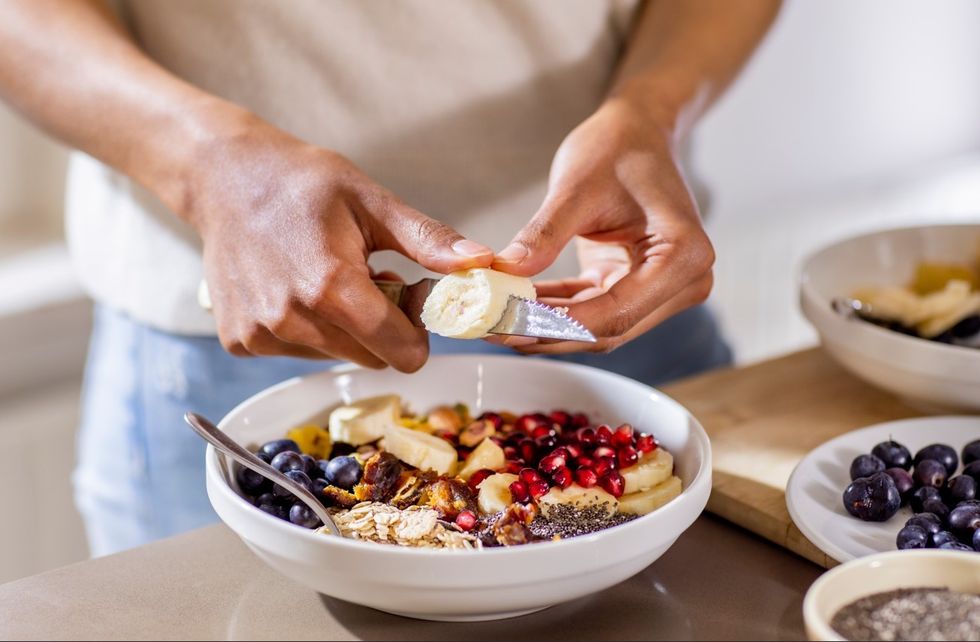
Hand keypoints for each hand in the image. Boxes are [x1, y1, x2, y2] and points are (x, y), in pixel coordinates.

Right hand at [189, 115, 492, 370]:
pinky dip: (308, 329)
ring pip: (336, 356)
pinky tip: (296, 287)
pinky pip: (298, 352)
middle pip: (371, 358)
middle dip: (383, 328)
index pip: (401, 351)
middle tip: (372, 280)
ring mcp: (261, 334)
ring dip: (345, 329)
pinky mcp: (240, 341)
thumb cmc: (301, 182)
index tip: (411, 298)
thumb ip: (428, 241)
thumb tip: (482, 264)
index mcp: (330, 287)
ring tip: (330, 278)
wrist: (224, 177)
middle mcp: (291, 319)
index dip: (418, 332)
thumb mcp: (372, 201)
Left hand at [492, 98, 713, 353]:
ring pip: (598, 328)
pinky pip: (592, 311)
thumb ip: (543, 234)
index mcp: (683, 255)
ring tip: (494, 322)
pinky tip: (514, 307)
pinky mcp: (638, 288)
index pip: (615, 311)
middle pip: (608, 328)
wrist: (637, 132)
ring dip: (546, 326)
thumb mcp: (576, 187)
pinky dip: (554, 311)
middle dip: (547, 331)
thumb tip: (505, 272)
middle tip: (492, 328)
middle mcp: (685, 281)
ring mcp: (664, 290)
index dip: (558, 324)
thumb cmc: (618, 147)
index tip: (510, 323)